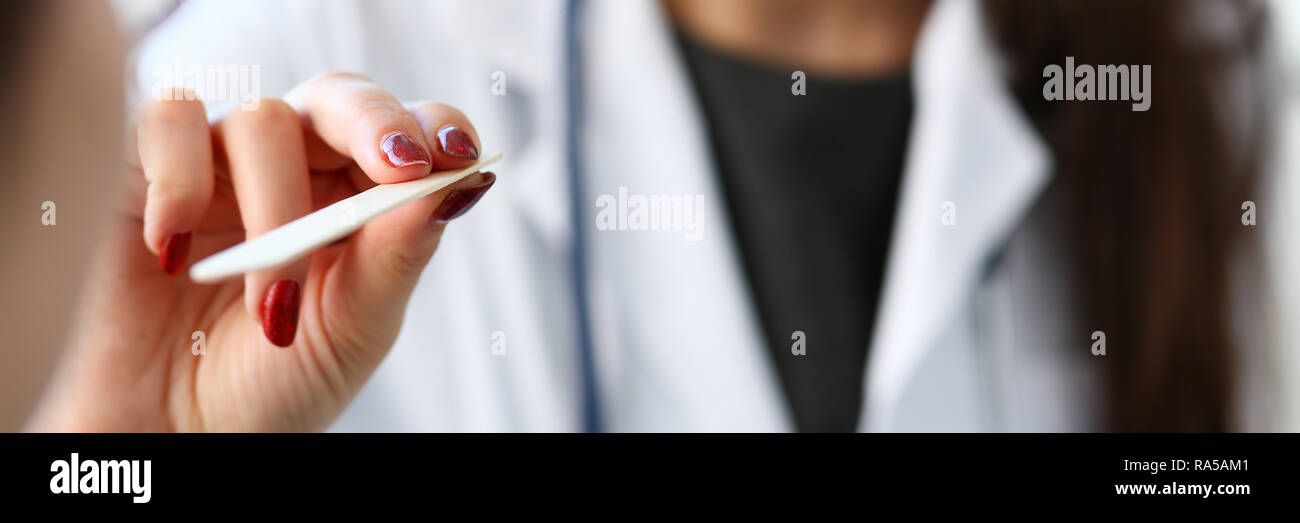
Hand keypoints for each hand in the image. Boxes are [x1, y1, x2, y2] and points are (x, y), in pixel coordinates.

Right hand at [29, 72, 493, 431]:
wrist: (177, 434)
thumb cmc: (272, 383)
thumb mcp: (352, 327)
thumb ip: (397, 256)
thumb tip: (453, 187)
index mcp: (361, 196)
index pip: (408, 131)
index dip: (435, 127)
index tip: (460, 157)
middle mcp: (296, 164)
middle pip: (341, 98)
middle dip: (377, 125)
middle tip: (400, 168)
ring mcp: (222, 160)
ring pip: (263, 119)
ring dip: (276, 208)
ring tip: (271, 303)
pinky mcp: (143, 166)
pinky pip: (168, 122)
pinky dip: (179, 180)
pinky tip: (174, 253)